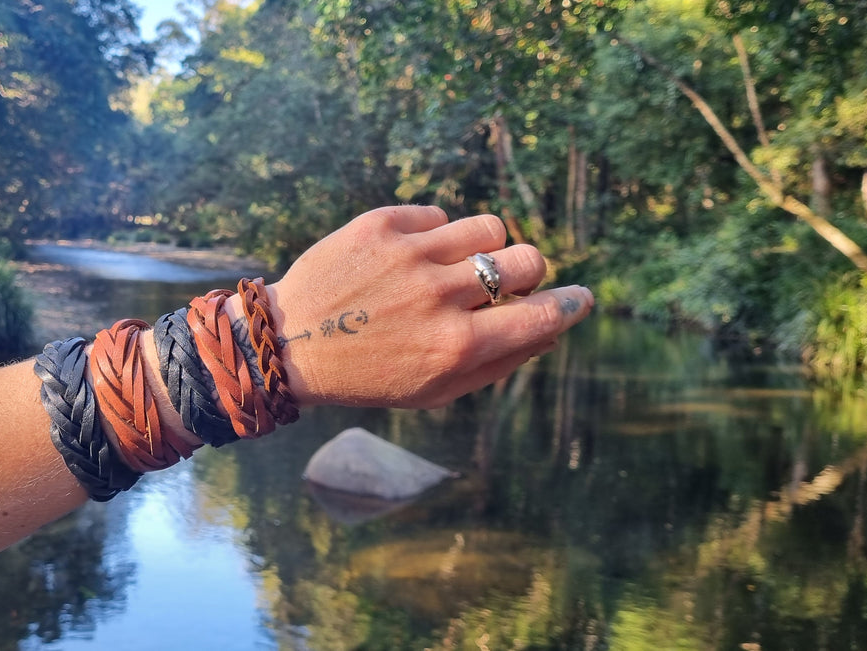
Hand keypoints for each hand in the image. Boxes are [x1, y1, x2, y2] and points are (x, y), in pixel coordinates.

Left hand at [266, 205, 593, 408]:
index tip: (577, 298)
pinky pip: (439, 216)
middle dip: (527, 272)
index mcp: (456, 346)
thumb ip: (499, 362)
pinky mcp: (381, 225)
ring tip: (455, 267)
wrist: (289, 344)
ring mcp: (409, 255)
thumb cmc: (369, 374)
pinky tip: (409, 260)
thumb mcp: (435, 389)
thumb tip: (550, 328)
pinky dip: (435, 236)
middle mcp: (438, 297)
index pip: (543, 314)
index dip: (570, 304)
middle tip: (503, 284)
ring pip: (487, 227)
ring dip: (483, 248)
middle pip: (526, 259)